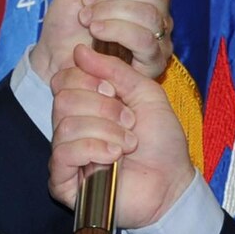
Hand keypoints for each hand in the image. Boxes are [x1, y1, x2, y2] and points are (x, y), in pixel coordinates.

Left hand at [28, 0, 172, 84]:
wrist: (52, 57)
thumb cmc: (66, 20)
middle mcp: (158, 14)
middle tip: (87, 4)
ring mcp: (159, 39)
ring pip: (149, 13)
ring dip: (110, 12)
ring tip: (88, 20)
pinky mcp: (153, 64)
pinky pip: (146, 40)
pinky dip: (117, 30)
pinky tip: (97, 32)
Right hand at [49, 44, 195, 228]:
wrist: (172, 183)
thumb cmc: (162, 142)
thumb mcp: (145, 94)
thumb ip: (115, 70)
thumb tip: (79, 50)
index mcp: (87, 104)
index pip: (64, 78)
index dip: (89, 80)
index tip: (116, 93)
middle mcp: (72, 126)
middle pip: (63, 98)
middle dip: (102, 107)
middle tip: (130, 122)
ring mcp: (66, 154)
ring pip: (65, 125)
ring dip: (105, 130)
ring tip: (128, 143)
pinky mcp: (63, 181)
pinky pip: (62, 153)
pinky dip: (92, 149)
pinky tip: (114, 157)